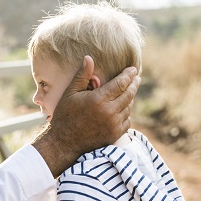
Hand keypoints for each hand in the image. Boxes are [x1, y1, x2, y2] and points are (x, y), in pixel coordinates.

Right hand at [32, 56, 139, 175]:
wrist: (64, 142)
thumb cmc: (65, 115)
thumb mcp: (70, 93)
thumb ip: (82, 75)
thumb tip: (89, 58)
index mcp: (98, 99)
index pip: (120, 83)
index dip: (128, 75)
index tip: (133, 69)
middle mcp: (109, 112)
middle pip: (129, 94)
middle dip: (134, 84)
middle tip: (137, 78)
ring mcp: (114, 124)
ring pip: (129, 107)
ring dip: (130, 98)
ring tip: (128, 92)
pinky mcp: (115, 135)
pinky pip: (127, 120)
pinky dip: (126, 113)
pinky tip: (123, 108)